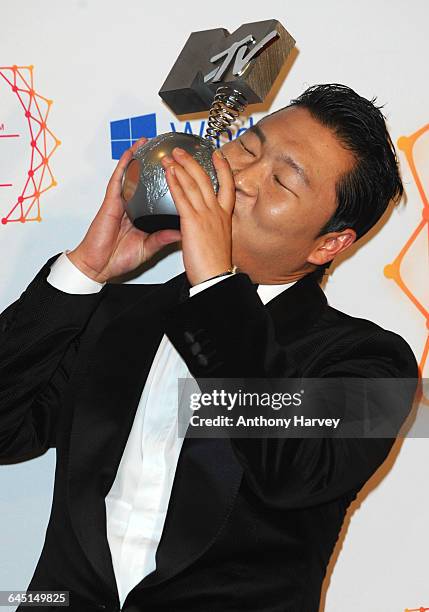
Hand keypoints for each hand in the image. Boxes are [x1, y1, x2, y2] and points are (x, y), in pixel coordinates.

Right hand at [67, 137, 180, 282]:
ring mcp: (121, 203)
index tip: (179, 172)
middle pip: (145, 181)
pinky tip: (130, 152)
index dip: (167, 183)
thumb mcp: (147, 249)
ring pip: (131, 175)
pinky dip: (124, 165)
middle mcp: (132, 207)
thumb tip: (181, 232)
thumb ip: (162, 239)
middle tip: (166, 149)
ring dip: (139, 158)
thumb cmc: (118, 259)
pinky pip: (117, 179)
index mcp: (142, 218)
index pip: (157, 197)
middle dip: (154, 165)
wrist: (97, 266)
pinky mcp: (110, 202)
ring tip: (148, 142)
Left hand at [161, 146, 234, 285]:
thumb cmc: (215, 265)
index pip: (227, 186)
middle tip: (182, 150)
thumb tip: (205, 226)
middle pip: (206, 179)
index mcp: (224, 217)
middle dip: (193, 162)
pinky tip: (169, 173)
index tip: (218, 156)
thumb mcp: (217, 241)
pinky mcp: (192, 222)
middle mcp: (216, 212)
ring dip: (180, 167)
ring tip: (170, 156)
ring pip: (193, 184)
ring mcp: (205, 215)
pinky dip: (175, 182)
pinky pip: (182, 197)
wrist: (215, 277)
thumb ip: (210, 229)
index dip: (223, 168)